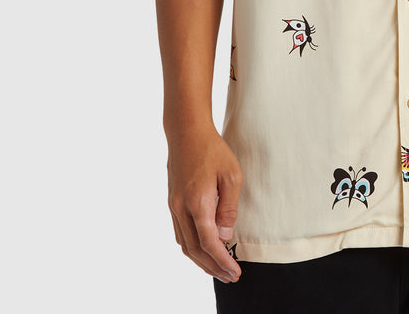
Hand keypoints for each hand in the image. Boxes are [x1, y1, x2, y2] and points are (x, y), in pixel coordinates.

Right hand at [166, 124, 243, 283]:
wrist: (186, 131)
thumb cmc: (212, 150)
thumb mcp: (231, 175)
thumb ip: (228, 207)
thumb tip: (226, 236)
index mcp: (197, 204)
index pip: (209, 244)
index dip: (222, 261)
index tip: (235, 272)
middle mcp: (181, 209)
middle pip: (195, 250)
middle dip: (212, 267)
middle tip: (230, 277)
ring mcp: (174, 206)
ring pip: (184, 244)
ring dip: (201, 260)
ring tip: (217, 269)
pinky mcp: (172, 201)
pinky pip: (180, 233)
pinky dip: (191, 247)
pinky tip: (202, 249)